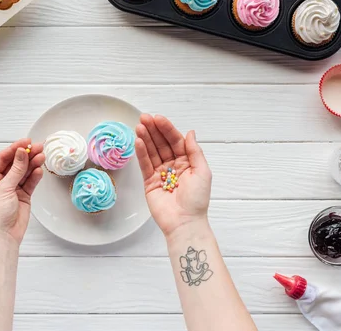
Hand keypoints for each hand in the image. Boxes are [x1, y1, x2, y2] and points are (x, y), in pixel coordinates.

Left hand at [0, 139, 45, 244]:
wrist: (3, 235)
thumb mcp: (4, 188)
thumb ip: (16, 170)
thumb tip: (21, 153)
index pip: (2, 158)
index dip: (14, 149)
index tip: (25, 142)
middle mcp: (0, 181)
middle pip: (15, 163)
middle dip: (26, 155)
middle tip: (38, 147)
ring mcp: (12, 188)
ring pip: (24, 172)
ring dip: (32, 164)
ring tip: (41, 156)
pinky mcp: (23, 196)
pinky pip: (30, 182)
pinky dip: (35, 176)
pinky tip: (39, 170)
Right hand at [135, 114, 211, 236]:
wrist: (184, 222)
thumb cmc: (197, 200)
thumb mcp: (202, 172)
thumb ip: (195, 151)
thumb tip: (190, 132)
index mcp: (187, 162)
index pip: (175, 141)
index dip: (167, 129)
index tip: (158, 118)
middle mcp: (173, 166)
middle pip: (162, 144)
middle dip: (153, 130)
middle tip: (144, 118)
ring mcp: (160, 173)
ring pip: (152, 152)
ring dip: (145, 138)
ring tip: (139, 126)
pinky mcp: (149, 182)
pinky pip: (145, 165)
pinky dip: (141, 153)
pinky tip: (138, 142)